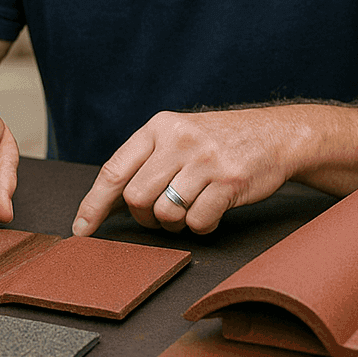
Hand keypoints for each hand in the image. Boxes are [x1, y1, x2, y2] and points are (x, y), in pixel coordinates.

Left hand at [71, 109, 306, 236]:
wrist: (275, 134)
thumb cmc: (217, 142)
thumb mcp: (177, 136)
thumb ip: (145, 162)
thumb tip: (105, 202)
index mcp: (158, 127)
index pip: (114, 170)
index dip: (94, 204)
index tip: (81, 229)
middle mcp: (179, 140)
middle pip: (136, 197)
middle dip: (144, 216)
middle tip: (160, 214)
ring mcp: (205, 160)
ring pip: (166, 213)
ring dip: (174, 223)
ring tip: (189, 209)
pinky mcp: (230, 181)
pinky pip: (198, 222)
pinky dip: (201, 226)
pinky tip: (211, 211)